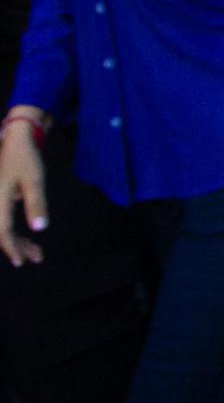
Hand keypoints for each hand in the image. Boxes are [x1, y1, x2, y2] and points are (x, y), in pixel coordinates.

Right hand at [0, 114, 48, 266]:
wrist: (14, 141)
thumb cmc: (24, 159)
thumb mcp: (34, 180)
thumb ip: (36, 204)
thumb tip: (40, 229)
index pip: (2, 231)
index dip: (11, 248)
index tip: (22, 261)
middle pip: (0, 233)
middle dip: (16, 247)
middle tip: (37, 257)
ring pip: (1, 229)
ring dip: (16, 242)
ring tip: (37, 252)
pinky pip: (2, 222)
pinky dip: (13, 232)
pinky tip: (29, 238)